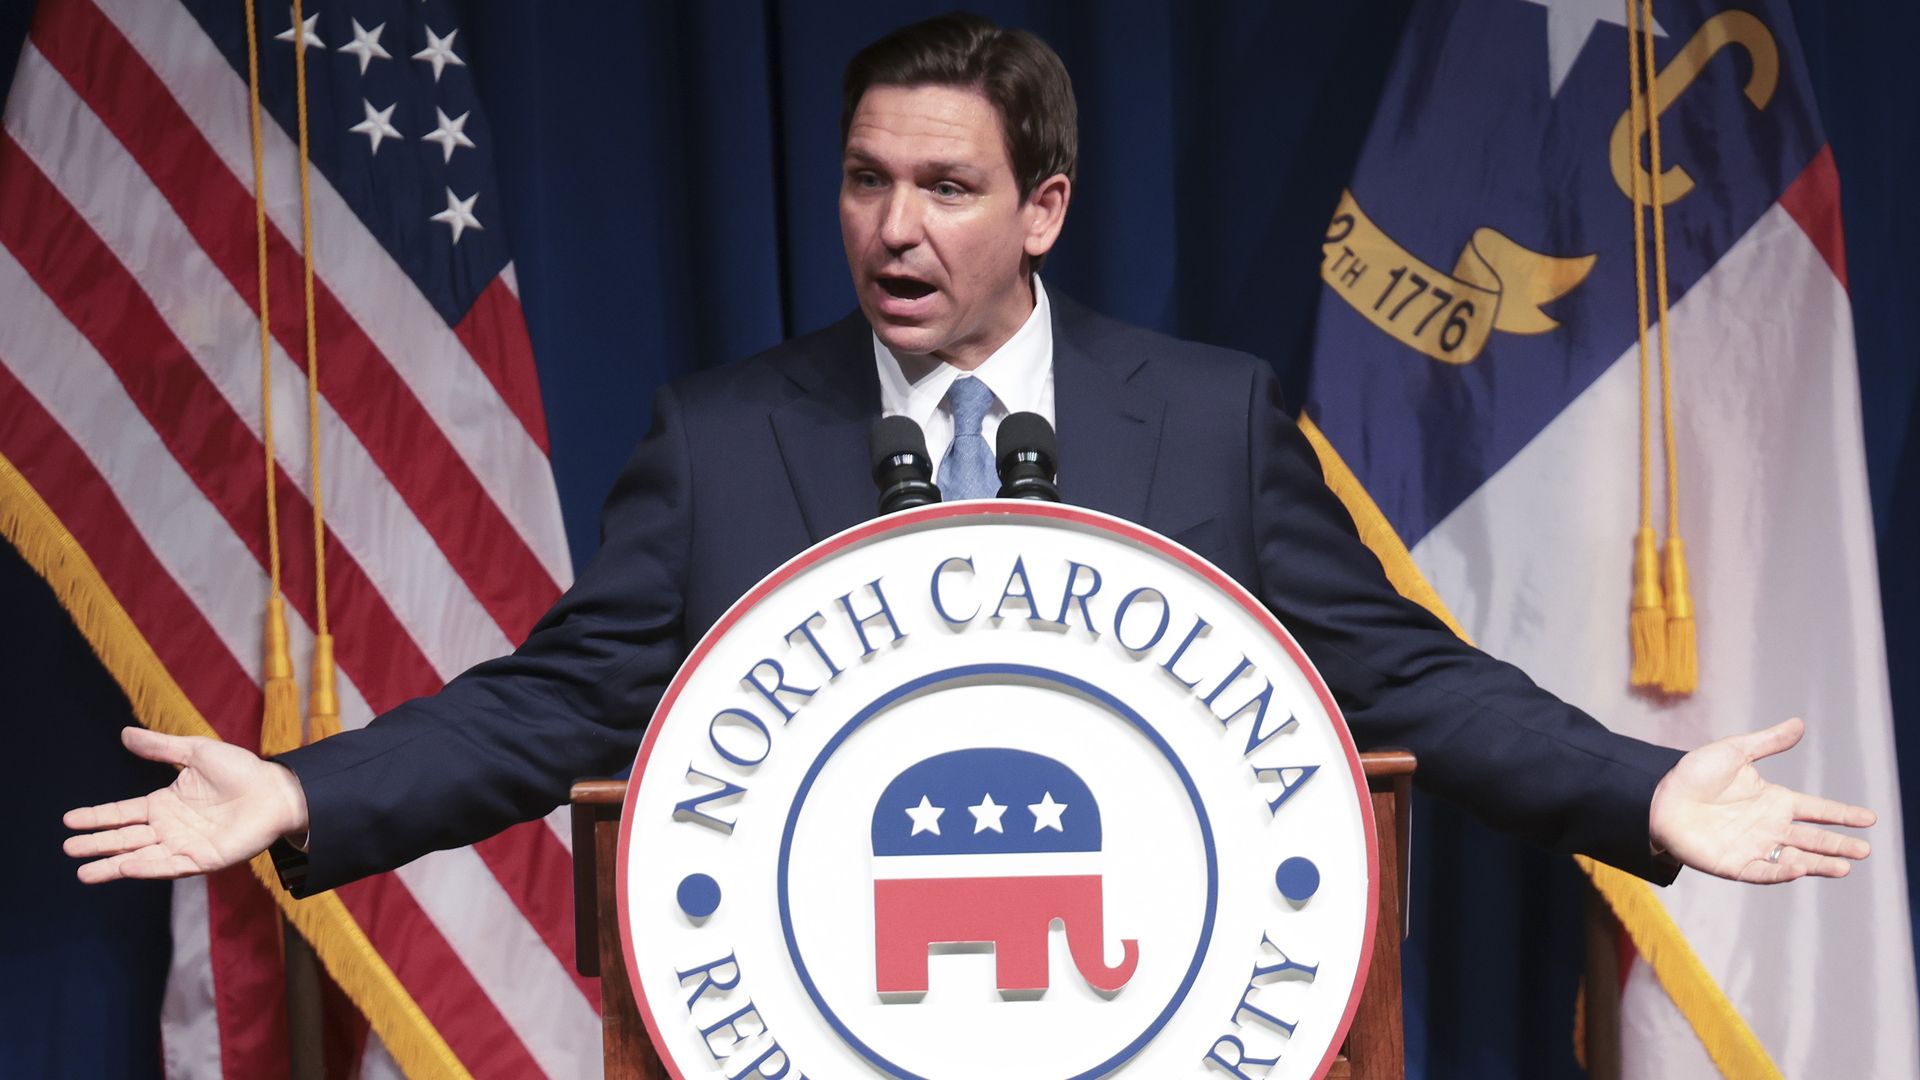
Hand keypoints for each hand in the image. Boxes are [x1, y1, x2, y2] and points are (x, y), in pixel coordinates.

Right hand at [63, 727, 309, 883]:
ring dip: (113, 866)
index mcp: (165, 805)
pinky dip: (148, 867)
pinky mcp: (204, 859)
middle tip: (68, 849)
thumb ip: (160, 747)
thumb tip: (124, 733)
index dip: (96, 817)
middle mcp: (170, 828)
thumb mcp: (196, 752)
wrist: (277, 789)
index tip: (68, 820)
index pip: (122, 813)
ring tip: (83, 873)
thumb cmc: (242, 770)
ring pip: (141, 858)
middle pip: (125, 839)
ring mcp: (185, 845)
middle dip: (97, 845)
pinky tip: (126, 867)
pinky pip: (171, 865)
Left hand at [1649, 717, 1873, 883]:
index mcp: (1774, 800)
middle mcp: (1769, 826)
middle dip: (1839, 845)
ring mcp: (1754, 846)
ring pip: (1796, 858)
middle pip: (1813, 838)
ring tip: (1844, 866)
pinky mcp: (1735, 864)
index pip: (1817, 809)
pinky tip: (1800, 866)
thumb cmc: (1693, 774)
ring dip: (1819, 863)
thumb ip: (1768, 742)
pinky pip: (1764, 871)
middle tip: (1865, 850)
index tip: (1870, 818)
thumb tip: (1799, 724)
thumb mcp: (1734, 752)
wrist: (1658, 796)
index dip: (1843, 814)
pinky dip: (1782, 871)